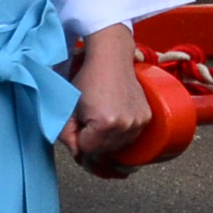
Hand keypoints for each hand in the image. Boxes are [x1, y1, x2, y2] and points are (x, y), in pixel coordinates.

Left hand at [62, 23, 149, 176]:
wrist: (111, 59)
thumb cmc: (88, 79)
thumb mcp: (69, 106)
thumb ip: (67, 133)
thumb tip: (76, 154)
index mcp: (104, 124)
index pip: (86, 150)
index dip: (77, 142)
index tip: (76, 131)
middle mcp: (125, 126)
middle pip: (103, 151)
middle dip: (92, 142)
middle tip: (86, 124)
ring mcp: (138, 123)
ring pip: (117, 147)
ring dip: (106, 140)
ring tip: (99, 120)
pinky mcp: (145, 118)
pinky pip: (130, 137)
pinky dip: (120, 133)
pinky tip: (113, 119)